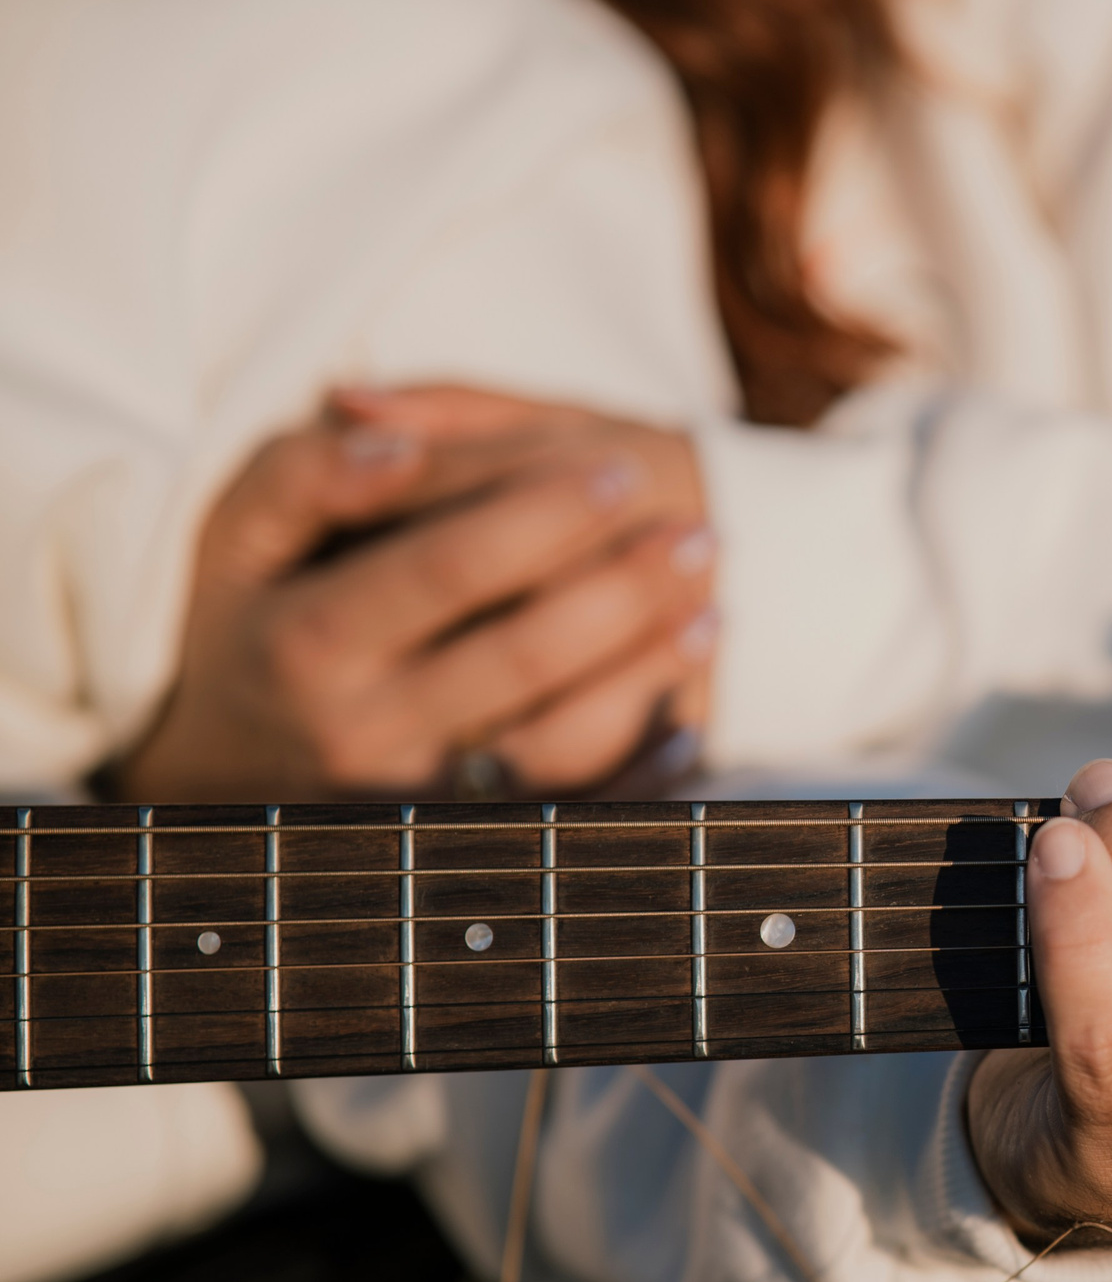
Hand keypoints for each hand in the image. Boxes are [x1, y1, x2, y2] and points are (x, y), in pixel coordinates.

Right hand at [121, 388, 715, 799]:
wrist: (228, 759)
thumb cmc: (253, 616)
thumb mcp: (241, 532)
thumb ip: (307, 473)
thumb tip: (392, 441)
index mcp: (307, 640)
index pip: (446, 567)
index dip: (540, 515)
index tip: (620, 467)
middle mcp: (363, 731)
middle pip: (521, 654)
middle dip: (624, 588)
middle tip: (703, 530)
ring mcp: (418, 798)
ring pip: (559, 744)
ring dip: (647, 675)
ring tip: (714, 608)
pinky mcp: (460, 840)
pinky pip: (567, 814)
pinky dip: (638, 773)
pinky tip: (691, 718)